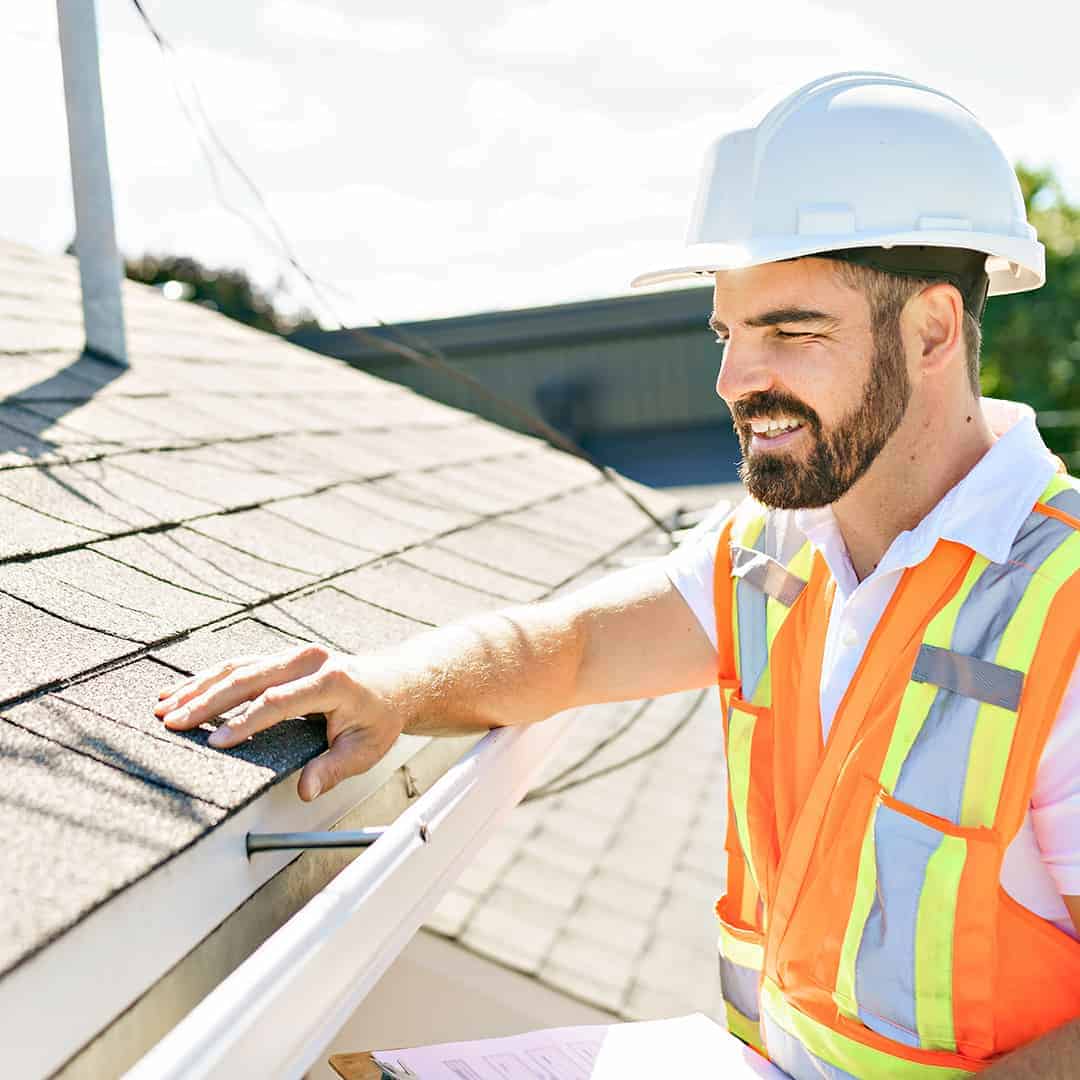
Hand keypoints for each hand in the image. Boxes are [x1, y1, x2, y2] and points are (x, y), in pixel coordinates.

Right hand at [153, 644, 404, 800]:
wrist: (392, 684)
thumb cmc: (378, 719)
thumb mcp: (365, 750)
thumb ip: (334, 769)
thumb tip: (307, 791)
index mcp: (333, 681)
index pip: (279, 702)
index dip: (245, 723)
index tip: (215, 744)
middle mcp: (310, 660)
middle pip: (249, 679)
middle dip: (207, 702)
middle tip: (172, 722)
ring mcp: (294, 654)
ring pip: (239, 668)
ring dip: (199, 687)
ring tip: (164, 707)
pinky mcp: (282, 657)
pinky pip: (241, 665)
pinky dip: (209, 679)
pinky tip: (181, 690)